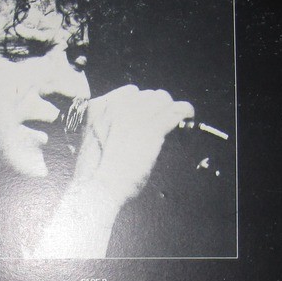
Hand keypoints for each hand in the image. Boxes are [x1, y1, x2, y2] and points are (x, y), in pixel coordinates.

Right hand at [71, 85, 193, 207]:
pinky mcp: (152, 129)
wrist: (97, 187)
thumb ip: (108, 128)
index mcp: (99, 107)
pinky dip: (184, 111)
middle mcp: (117, 105)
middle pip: (148, 95)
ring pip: (162, 99)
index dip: (141, 104)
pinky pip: (175, 111)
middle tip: (161, 120)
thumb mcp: (94, 141)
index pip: (130, 93)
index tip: (146, 115)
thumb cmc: (93, 173)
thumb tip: (126, 128)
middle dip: (156, 106)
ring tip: (176, 117)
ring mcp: (135, 115)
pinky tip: (188, 116)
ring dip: (169, 108)